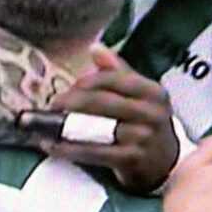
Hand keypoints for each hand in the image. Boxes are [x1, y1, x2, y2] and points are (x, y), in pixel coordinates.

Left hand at [45, 47, 179, 193]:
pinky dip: (69, 149)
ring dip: (66, 127)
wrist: (165, 163)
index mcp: (153, 91)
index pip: (112, 79)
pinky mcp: (131, 160)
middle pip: (102, 102)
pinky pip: (93, 152)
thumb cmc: (146, 124)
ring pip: (96, 127)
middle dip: (72, 102)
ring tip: (46, 126)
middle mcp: (151, 112)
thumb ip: (118, 72)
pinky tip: (53, 146)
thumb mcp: (141, 96)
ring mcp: (143, 137)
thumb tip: (95, 47)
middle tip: (53, 106)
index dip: (85, 83)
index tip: (66, 89)